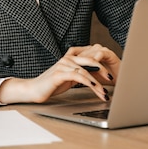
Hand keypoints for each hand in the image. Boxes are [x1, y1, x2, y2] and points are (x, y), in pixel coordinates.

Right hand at [0, 44, 119, 104]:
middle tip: (113, 79)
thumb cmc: (51, 84)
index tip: (112, 72)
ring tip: (105, 93)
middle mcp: (67, 58)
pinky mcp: (60, 74)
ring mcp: (63, 65)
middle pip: (91, 59)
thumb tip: (94, 77)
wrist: (33, 89)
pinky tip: (96, 88)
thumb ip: (79, 73)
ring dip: (98, 83)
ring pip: (86, 70)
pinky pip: (78, 76)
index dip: (102, 63)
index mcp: (70, 57)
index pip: (90, 56)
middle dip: (104, 69)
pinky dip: (89, 82)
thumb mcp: (68, 77)